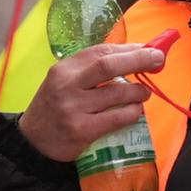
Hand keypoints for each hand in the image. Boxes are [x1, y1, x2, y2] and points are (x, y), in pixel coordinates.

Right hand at [18, 43, 163, 162]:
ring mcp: (74, 108)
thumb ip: (94, 69)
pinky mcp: (82, 130)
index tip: (150, 49)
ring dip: (138, 92)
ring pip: (117, 93)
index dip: (129, 49)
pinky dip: (132, 112)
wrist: (32, 141)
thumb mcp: (66, 80)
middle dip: (138, 60)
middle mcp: (68, 85)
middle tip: (158, 60)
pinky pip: (117, 118)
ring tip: (144, 93)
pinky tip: (135, 111)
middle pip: (108, 66)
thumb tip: (137, 54)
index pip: (101, 52)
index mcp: (65, 68)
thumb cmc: (56, 106)